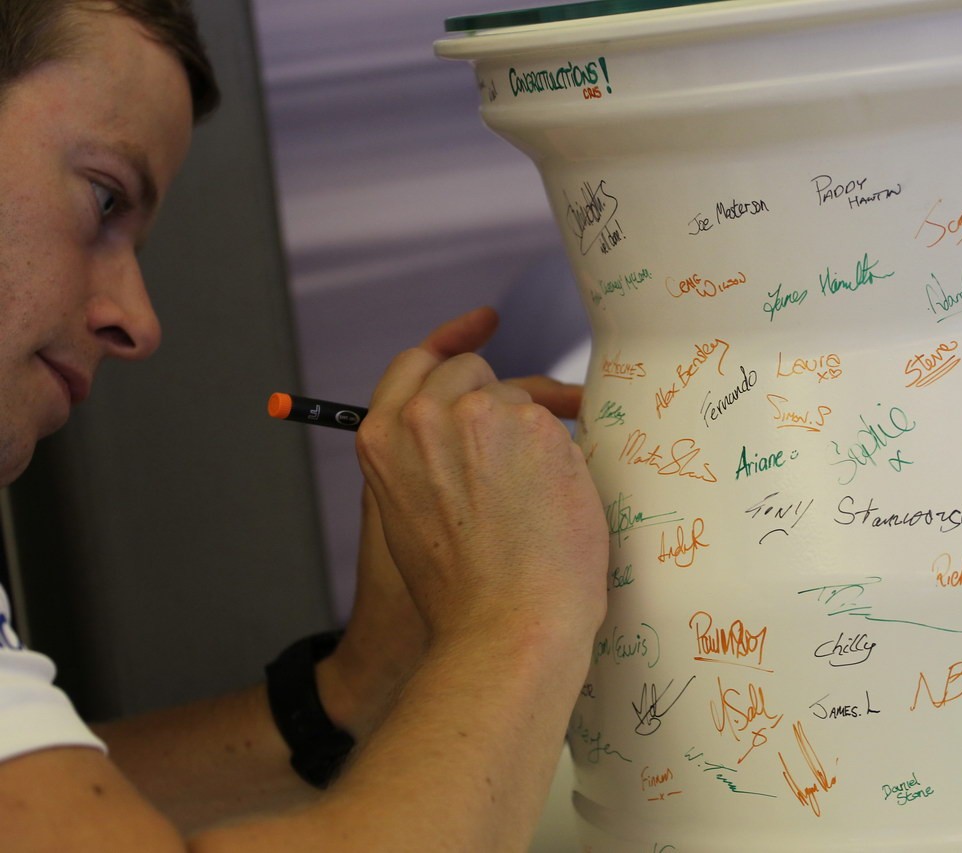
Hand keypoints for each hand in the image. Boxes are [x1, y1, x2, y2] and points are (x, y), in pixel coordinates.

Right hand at [353, 307, 607, 652]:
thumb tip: (460, 430)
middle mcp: (427, 416)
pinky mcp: (539, 427)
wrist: (506, 626)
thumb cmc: (461, 593)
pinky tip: (563, 503)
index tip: (484, 322)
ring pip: (522, 400)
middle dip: (500, 400)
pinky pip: (561, 426)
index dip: (451, 339)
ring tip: (545, 497)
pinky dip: (568, 456)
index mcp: (383, 438)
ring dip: (537, 434)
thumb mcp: (406, 518)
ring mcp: (484, 416)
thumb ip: (421, 461)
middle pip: (473, 371)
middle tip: (530, 438)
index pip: (417, 362)